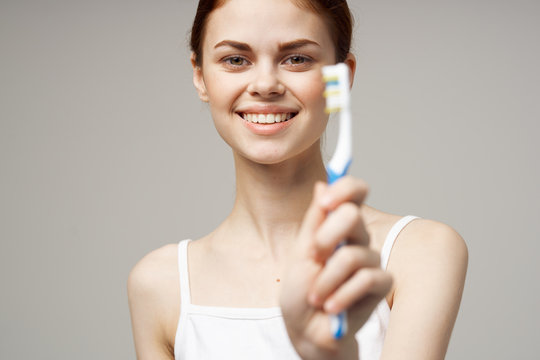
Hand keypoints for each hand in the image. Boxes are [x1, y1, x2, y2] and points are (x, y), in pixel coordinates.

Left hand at [280, 177, 392, 359]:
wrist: (309, 331)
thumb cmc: (302, 293)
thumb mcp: (301, 254)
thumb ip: (314, 221)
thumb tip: (321, 184)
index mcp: (337, 227)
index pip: (353, 193)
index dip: (344, 187)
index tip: (325, 200)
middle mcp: (357, 239)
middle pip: (352, 215)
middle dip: (326, 236)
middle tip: (314, 256)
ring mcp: (371, 260)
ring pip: (352, 255)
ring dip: (326, 280)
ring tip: (316, 297)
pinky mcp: (382, 284)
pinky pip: (367, 279)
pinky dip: (342, 295)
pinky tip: (332, 307)